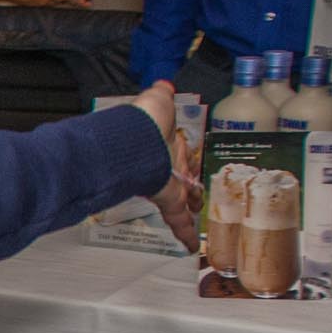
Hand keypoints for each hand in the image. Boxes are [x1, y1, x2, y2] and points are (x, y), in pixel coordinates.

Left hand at [130, 81, 199, 250]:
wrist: (137, 139)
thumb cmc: (147, 120)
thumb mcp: (158, 101)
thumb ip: (161, 95)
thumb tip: (164, 85)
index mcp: (167, 143)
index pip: (180, 154)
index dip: (185, 161)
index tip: (189, 167)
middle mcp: (165, 164)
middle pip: (181, 180)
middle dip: (189, 191)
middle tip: (194, 201)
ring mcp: (166, 182)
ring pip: (181, 202)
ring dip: (188, 213)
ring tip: (194, 223)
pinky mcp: (167, 197)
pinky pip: (178, 219)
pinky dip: (185, 233)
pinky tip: (191, 247)